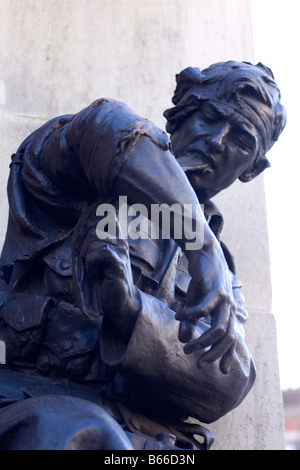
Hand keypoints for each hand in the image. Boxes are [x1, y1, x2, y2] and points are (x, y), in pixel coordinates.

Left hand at [82, 223, 140, 334]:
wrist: (120, 302)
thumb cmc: (106, 282)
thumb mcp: (98, 259)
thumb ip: (93, 244)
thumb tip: (85, 227)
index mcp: (117, 240)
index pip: (110, 217)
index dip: (98, 219)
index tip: (93, 229)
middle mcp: (121, 242)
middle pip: (93, 230)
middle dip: (85, 247)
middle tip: (92, 263)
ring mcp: (121, 251)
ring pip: (94, 240)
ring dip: (88, 258)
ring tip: (97, 270)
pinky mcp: (119, 262)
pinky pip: (98, 253)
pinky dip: (91, 264)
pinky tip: (99, 273)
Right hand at [175, 244, 236, 373]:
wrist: (205, 253)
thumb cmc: (201, 280)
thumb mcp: (194, 303)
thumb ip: (191, 322)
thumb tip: (184, 340)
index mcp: (228, 312)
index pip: (231, 339)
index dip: (226, 355)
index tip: (219, 371)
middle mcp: (230, 308)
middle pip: (227, 338)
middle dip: (213, 354)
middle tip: (198, 363)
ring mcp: (224, 299)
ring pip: (217, 328)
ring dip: (202, 341)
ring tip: (186, 347)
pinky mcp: (215, 289)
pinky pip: (203, 309)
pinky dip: (190, 316)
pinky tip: (178, 317)